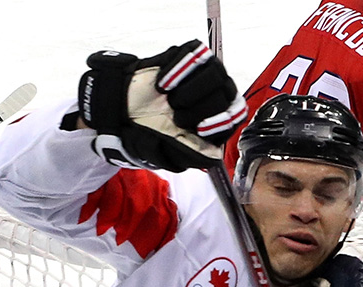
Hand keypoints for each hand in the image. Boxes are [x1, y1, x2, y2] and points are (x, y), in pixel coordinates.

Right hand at [78, 40, 247, 171]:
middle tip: (175, 118)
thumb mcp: (173, 153)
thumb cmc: (155, 130)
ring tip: (170, 101)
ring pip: (214, 72)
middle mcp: (220, 94)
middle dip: (197, 110)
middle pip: (224, 95)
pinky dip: (176, 70)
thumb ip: (195, 155)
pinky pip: (194, 53)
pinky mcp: (190, 54)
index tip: (197, 128)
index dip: (219, 122)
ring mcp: (207, 72)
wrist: (126, 108)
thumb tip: (215, 156)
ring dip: (188, 90)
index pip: (235, 116)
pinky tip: (163, 83)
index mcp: (222, 120)